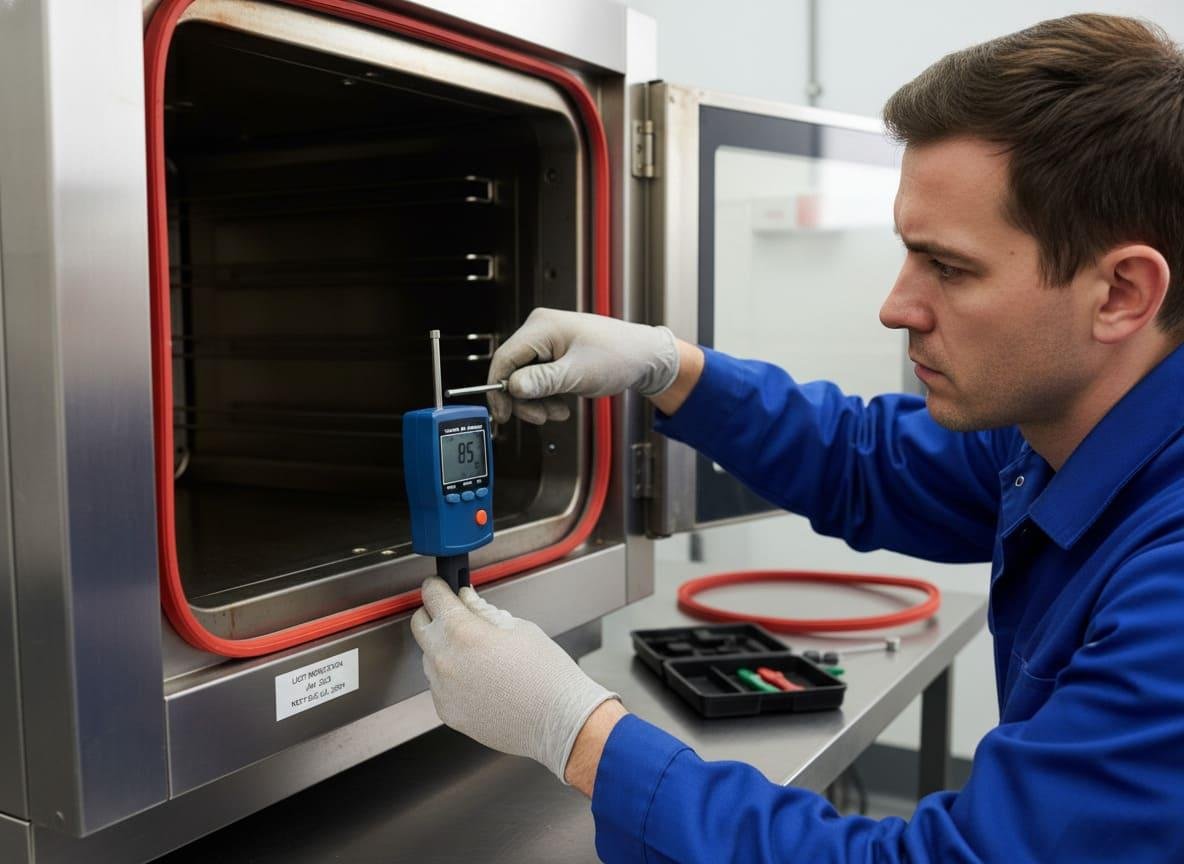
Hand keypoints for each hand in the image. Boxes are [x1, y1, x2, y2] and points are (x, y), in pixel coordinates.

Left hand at [410, 577, 619, 781]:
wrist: (557, 721)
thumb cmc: (546, 674)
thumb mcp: (518, 628)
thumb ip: (483, 612)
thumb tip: (466, 599)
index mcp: (462, 632)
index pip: (432, 597)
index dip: (436, 587)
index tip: (440, 586)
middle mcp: (444, 660)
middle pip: (419, 624)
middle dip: (434, 614)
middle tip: (455, 615)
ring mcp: (442, 689)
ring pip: (428, 656)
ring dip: (443, 648)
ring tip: (476, 654)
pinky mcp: (447, 712)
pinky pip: (439, 685)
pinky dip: (451, 677)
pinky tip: (479, 679)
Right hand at [487, 308, 679, 423]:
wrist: (644, 357)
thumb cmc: (620, 355)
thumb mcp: (578, 373)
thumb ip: (542, 381)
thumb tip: (512, 387)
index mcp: (542, 327)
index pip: (504, 359)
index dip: (499, 390)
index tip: (503, 413)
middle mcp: (541, 330)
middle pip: (513, 371)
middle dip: (525, 399)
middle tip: (540, 417)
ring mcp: (548, 342)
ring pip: (525, 379)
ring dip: (538, 401)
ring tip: (559, 411)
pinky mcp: (555, 355)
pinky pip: (539, 379)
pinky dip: (547, 396)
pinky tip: (562, 404)